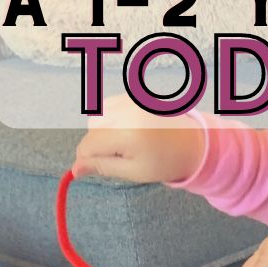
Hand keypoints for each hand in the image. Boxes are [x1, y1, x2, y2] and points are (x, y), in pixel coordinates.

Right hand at [72, 93, 204, 182]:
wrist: (192, 142)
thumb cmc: (164, 162)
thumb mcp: (133, 171)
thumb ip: (103, 167)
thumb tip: (74, 169)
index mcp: (127, 133)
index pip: (88, 145)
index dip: (87, 159)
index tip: (96, 168)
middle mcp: (126, 111)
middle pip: (91, 130)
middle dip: (99, 145)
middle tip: (124, 155)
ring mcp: (131, 100)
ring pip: (97, 117)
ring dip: (105, 131)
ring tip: (129, 142)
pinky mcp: (134, 95)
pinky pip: (109, 107)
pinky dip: (112, 119)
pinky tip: (131, 129)